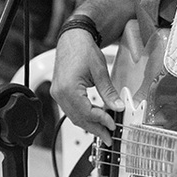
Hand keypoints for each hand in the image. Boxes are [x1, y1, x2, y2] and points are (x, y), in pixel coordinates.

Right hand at [52, 27, 121, 143]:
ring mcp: (58, 94)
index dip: (101, 121)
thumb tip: (118, 107)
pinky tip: (93, 119)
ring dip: (89, 125)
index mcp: (69, 88)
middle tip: (109, 138)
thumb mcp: (100, 72)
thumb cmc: (83, 50)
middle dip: (95, 129)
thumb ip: (108, 92)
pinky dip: (83, 116)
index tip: (112, 125)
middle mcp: (60, 93)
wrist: (73, 38)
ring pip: (74, 117)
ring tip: (103, 131)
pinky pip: (71, 110)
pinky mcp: (60, 93)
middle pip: (79, 118)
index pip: (87, 112)